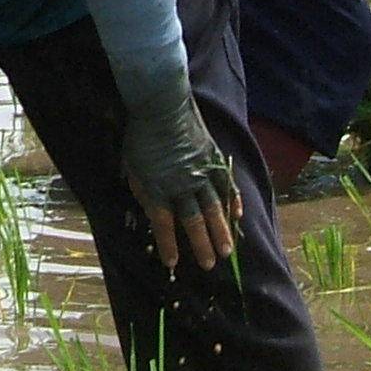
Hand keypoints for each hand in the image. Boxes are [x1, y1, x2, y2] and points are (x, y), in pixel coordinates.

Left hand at [120, 89, 241, 271]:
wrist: (161, 105)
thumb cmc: (142, 136)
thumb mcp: (132, 165)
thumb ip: (142, 189)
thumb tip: (151, 209)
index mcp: (157, 187)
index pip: (163, 223)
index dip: (168, 244)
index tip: (172, 262)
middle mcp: (181, 184)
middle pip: (193, 221)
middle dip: (201, 245)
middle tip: (210, 265)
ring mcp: (200, 173)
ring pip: (213, 209)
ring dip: (221, 232)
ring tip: (227, 251)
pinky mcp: (213, 160)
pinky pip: (226, 186)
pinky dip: (233, 202)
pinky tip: (237, 217)